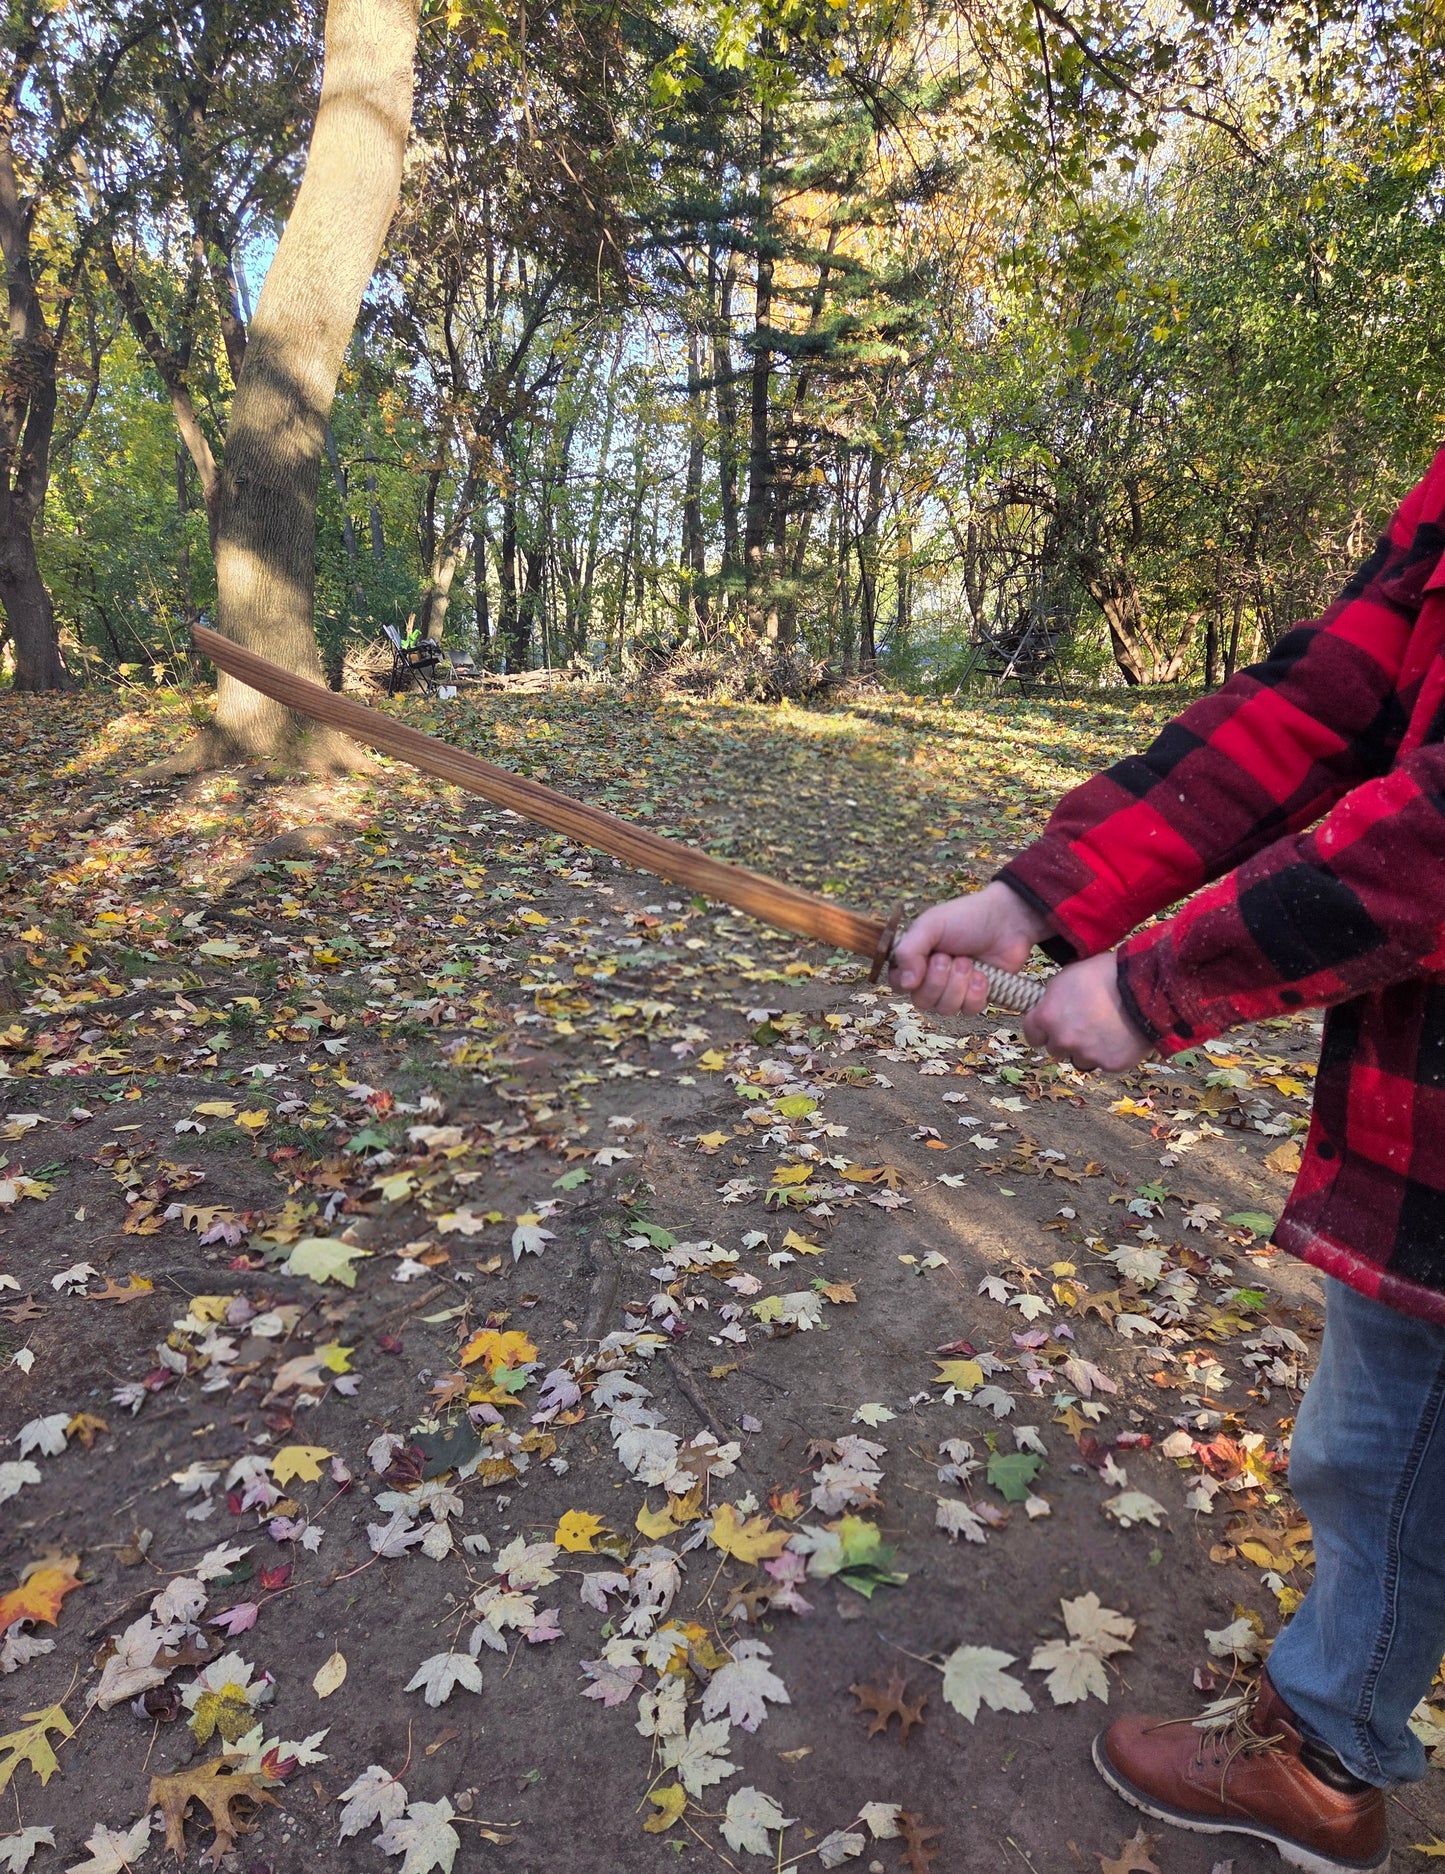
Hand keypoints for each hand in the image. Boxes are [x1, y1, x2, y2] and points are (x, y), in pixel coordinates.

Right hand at [889, 882, 1049, 1016]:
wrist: (1007, 920)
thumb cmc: (966, 918)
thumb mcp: (931, 925)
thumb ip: (909, 950)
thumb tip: (905, 983)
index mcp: (915, 959)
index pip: (899, 984)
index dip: (911, 979)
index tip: (929, 960)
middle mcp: (930, 977)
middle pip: (922, 1001)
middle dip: (939, 980)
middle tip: (952, 958)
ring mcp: (954, 989)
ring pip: (945, 1009)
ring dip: (958, 986)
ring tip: (969, 963)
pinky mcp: (976, 997)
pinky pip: (968, 1010)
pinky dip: (976, 993)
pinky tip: (983, 975)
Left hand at [1022, 951, 1152, 1071]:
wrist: (1146, 988)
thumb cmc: (1106, 974)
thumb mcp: (1068, 977)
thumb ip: (1052, 1000)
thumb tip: (1048, 1009)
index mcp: (1047, 1017)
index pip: (1031, 1035)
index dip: (1042, 1029)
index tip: (1050, 1025)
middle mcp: (1063, 1040)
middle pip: (1055, 1048)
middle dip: (1065, 1038)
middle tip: (1084, 1023)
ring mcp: (1086, 1055)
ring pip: (1079, 1058)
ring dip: (1087, 1048)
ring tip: (1105, 1028)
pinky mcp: (1109, 1064)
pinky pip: (1103, 1062)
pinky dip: (1109, 1052)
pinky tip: (1121, 1035)